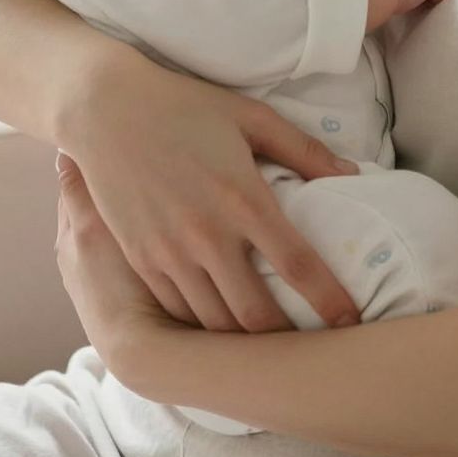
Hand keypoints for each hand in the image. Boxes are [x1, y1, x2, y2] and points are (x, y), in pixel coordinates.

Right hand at [57, 46, 363, 335]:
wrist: (103, 109)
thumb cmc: (183, 106)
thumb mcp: (251, 117)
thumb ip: (304, 149)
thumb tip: (353, 174)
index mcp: (243, 199)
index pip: (299, 265)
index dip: (330, 301)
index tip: (352, 322)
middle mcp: (207, 234)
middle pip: (256, 314)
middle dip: (288, 342)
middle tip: (311, 348)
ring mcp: (169, 251)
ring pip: (214, 323)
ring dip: (244, 343)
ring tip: (269, 350)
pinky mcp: (140, 258)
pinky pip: (177, 311)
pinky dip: (202, 328)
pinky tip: (221, 331)